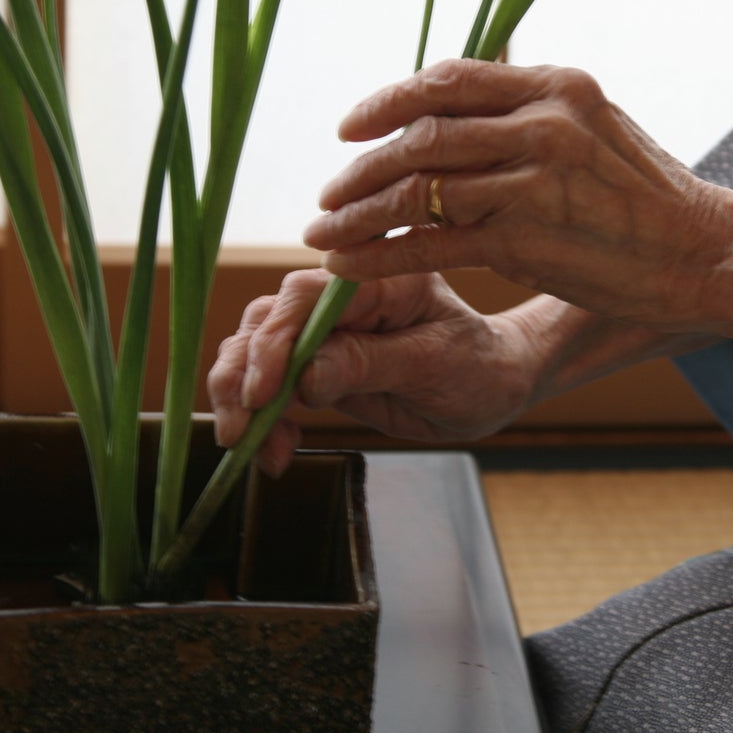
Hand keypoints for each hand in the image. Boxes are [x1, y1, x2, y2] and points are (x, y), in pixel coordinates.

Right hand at [206, 269, 541, 473]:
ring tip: (251, 447)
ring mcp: (323, 332)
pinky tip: (273, 449)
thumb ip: (368, 364)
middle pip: (265, 322)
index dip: (273, 342)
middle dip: (243, 377)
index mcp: (376, 282)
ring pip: (254, 352)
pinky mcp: (315, 365)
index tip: (263, 393)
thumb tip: (304, 377)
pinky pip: (270, 385)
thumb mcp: (432, 366)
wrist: (492, 386)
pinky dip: (261, 418)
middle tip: (239, 429)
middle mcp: (340, 300)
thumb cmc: (478, 366)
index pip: (303, 298)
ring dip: (241, 400)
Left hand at [305, 60, 732, 331]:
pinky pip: (430, 240)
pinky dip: (381, 253)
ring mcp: (533, 178)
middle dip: (362, 165)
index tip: (351, 127)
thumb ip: (531, 116)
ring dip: (358, 212)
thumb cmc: (649, 200)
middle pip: (421, 132)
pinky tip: (350, 264)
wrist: (703, 254)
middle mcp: (543, 121)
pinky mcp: (526, 237)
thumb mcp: (597, 130)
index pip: (449, 78)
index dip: (388, 101)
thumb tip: (457, 115)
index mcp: (557, 85)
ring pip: (416, 187)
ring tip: (325, 232)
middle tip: (328, 192)